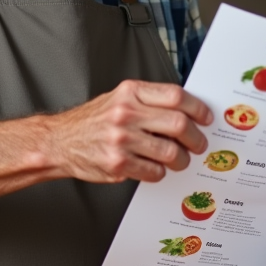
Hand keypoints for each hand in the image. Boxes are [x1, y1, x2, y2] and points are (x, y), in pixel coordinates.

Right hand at [39, 80, 211, 183]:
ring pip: (170, 152)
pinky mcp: (117, 164)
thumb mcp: (120, 98)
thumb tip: (187, 112)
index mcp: (131, 92)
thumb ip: (149, 101)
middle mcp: (126, 113)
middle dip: (196, 138)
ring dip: (181, 160)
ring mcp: (121, 139)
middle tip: (199, 144)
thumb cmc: (93, 121)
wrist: (59, 141)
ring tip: (179, 160)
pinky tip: (156, 168)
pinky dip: (160, 172)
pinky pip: (154, 171)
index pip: (176, 97)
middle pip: (178, 124)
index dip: (197, 108)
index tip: (206, 118)